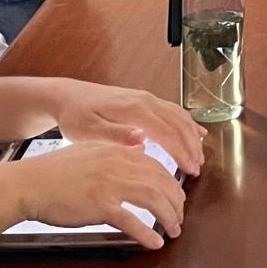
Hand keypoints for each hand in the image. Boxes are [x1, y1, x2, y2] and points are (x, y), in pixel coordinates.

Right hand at [7, 137, 188, 249]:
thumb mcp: (90, 149)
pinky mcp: (99, 205)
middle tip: (179, 217)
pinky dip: (146, 233)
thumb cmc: (54, 171)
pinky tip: (154, 242)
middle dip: (176, 202)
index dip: (172, 183)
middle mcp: (118, 164)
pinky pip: (131, 221)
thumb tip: (139, 149)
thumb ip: (116, 149)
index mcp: (118, 151)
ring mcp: (110, 185)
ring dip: (168, 217)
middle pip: (161, 182)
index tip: (177, 197)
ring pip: (153, 199)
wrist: (29, 183)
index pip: (156, 166)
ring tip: (173, 230)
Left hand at [44, 78, 207, 175]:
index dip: (181, 152)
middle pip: (178, 123)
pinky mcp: (144, 99)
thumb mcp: (88, 131)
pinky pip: (173, 110)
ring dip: (192, 135)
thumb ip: (115, 135)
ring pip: (179, 115)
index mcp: (133, 110)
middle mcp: (144, 100)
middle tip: (198, 169)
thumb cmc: (76, 116)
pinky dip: (187, 122)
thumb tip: (143, 138)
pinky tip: (196, 132)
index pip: (167, 132)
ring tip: (198, 156)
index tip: (190, 170)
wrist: (68, 96)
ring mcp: (146, 98)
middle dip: (191, 146)